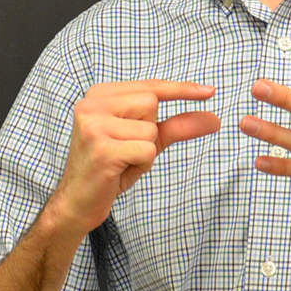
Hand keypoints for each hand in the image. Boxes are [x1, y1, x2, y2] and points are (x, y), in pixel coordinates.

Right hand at [51, 80, 218, 240]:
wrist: (77, 203)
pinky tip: (119, 171)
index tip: (210, 91)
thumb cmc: (111, 170)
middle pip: (151, 102)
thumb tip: (214, 119)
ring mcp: (94, 124)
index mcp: (100, 95)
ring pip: (150, 129)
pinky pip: (146, 150)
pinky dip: (142, 165)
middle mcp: (92, 103)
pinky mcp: (102, 148)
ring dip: (146, 151)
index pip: (149, 86)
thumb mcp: (144, 143)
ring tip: (121, 162)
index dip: (181, 89)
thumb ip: (176, 127)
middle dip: (150, 130)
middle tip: (126, 150)